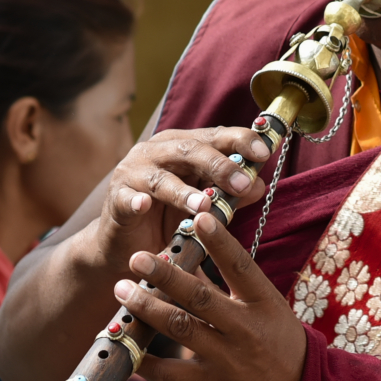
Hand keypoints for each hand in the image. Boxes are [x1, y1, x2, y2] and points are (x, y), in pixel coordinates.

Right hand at [87, 128, 274, 279]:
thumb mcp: (206, 203)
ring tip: (205, 203)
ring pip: (162, 178)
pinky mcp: (116, 199)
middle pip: (191, 152)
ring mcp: (134, 173)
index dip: (240, 140)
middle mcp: (158, 153)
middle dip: (220, 166)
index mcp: (183, 146)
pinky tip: (144, 205)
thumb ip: (230, 193)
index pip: (215, 136)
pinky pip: (127, 199)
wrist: (128, 244)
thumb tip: (258, 185)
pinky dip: (136, 201)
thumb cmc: (170, 216)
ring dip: (184, 191)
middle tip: (243, 182)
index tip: (264, 151)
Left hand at [114, 207, 307, 380]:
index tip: (199, 218)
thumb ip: (228, 285)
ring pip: (180, 328)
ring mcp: (227, 358)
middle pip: (199, 297)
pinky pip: (170, 373)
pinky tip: (126, 347)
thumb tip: (193, 256)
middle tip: (137, 257)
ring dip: (147, 308)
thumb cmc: (281, 344)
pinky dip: (146, 361)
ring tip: (122, 290)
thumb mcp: (264, 309)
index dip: (220, 242)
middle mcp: (245, 328)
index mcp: (264, 303)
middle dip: (165, 276)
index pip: (240, 266)